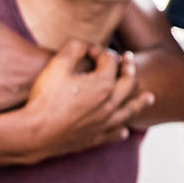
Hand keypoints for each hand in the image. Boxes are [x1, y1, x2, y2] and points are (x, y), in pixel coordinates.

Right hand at [15, 42, 150, 162]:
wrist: (33, 133)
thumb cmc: (44, 98)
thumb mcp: (57, 65)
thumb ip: (73, 47)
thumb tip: (84, 43)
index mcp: (103, 84)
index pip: (110, 60)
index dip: (100, 51)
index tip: (88, 50)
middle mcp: (110, 104)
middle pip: (129, 83)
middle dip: (129, 68)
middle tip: (129, 60)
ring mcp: (104, 123)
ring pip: (129, 111)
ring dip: (140, 102)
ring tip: (150, 97)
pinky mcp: (94, 139)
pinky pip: (113, 134)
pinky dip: (121, 130)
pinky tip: (124, 131)